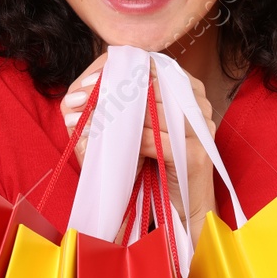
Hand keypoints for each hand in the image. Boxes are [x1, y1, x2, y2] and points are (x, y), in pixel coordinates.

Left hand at [60, 55, 217, 240]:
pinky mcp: (195, 154)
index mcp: (190, 92)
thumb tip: (86, 90)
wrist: (187, 209)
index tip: (86, 83)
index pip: (152, 68)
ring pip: (149, 110)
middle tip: (77, 99)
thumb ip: (128, 105)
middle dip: (108, 92)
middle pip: (149, 86)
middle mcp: (198, 105)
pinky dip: (124, 138)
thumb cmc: (160, 166)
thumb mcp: (143, 130)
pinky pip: (153, 139)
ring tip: (82, 118)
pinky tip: (100, 139)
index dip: (118, 72)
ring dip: (111, 114)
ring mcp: (200, 129)